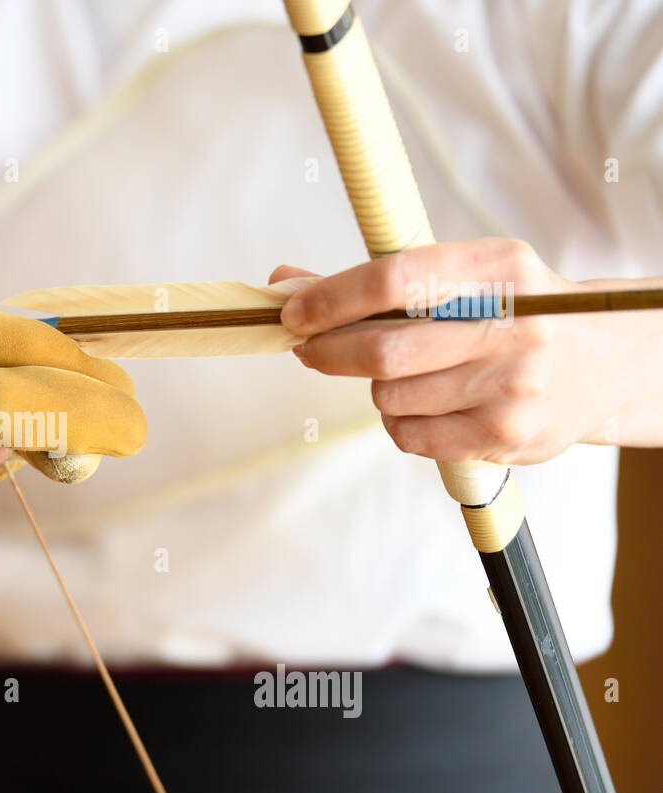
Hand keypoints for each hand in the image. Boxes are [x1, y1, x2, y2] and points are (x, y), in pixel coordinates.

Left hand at [275, 238, 629, 464]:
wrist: (600, 367)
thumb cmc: (507, 315)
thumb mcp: (461, 278)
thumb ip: (370, 281)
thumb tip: (279, 282)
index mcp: (499, 268)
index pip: (395, 280)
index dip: (331, 299)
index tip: (292, 314)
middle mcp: (514, 325)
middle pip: (384, 348)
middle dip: (330, 351)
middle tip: (310, 350)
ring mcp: (513, 385)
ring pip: (390, 396)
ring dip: (375, 389)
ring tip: (403, 376)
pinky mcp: (506, 436)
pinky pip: (410, 435)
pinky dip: (398, 422)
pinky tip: (423, 406)